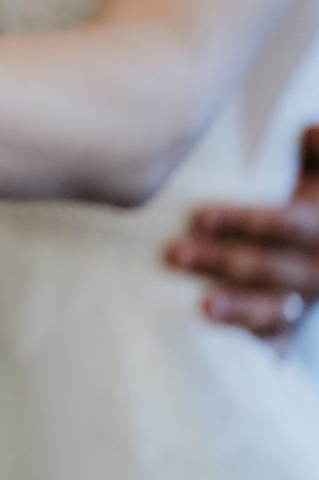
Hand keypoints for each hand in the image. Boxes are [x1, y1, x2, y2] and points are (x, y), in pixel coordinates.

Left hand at [166, 126, 318, 345]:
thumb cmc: (309, 203)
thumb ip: (318, 152)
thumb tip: (308, 128)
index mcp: (315, 227)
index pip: (282, 225)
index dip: (244, 221)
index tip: (200, 218)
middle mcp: (314, 268)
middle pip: (268, 267)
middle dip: (222, 262)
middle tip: (174, 255)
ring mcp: (303, 301)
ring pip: (272, 308)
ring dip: (238, 309)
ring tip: (202, 306)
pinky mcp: (290, 327)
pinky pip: (276, 342)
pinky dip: (255, 347)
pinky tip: (226, 351)